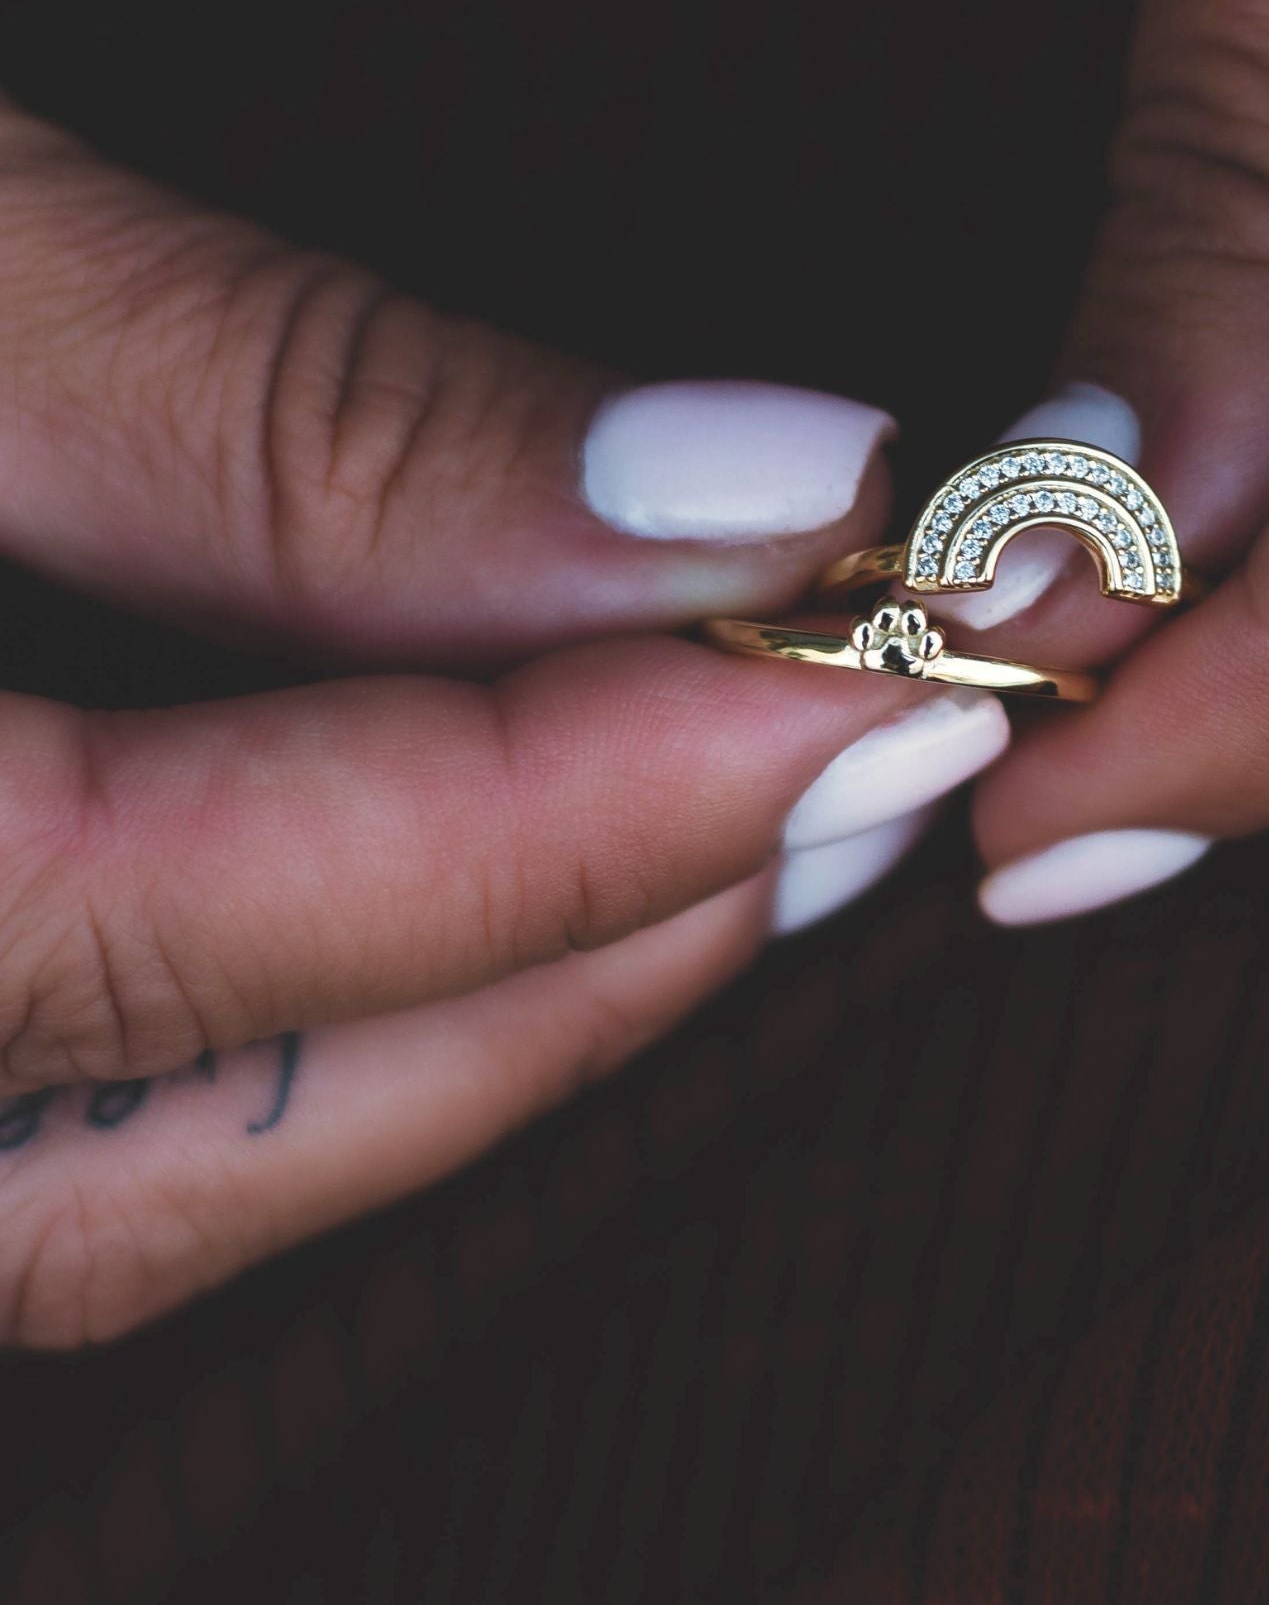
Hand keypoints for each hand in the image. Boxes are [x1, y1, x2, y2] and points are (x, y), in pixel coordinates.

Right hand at [0, 97, 1000, 1342]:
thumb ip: (278, 406)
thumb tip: (746, 502)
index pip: (155, 925)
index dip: (551, 811)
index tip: (854, 666)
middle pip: (168, 1167)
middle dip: (549, 981)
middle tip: (851, 774)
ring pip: (120, 1198)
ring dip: (439, 1031)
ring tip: (718, 833)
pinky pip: (67, 1139)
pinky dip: (289, 1029)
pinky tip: (458, 885)